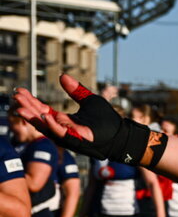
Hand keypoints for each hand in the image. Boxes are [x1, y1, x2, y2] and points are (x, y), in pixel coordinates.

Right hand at [14, 75, 162, 165]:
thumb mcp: (89, 101)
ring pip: (47, 127)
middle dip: (27, 108)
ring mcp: (69, 136)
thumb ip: (76, 90)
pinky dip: (54, 126)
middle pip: (40, 118)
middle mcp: (63, 129)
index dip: (31, 102)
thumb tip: (62, 76)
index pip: (42, 110)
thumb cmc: (107, 120)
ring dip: (34, 117)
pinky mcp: (77, 141)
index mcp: (63, 120)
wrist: (121, 134)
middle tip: (16, 97)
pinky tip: (46, 116)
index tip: (20, 91)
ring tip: (21, 107)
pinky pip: (62, 134)